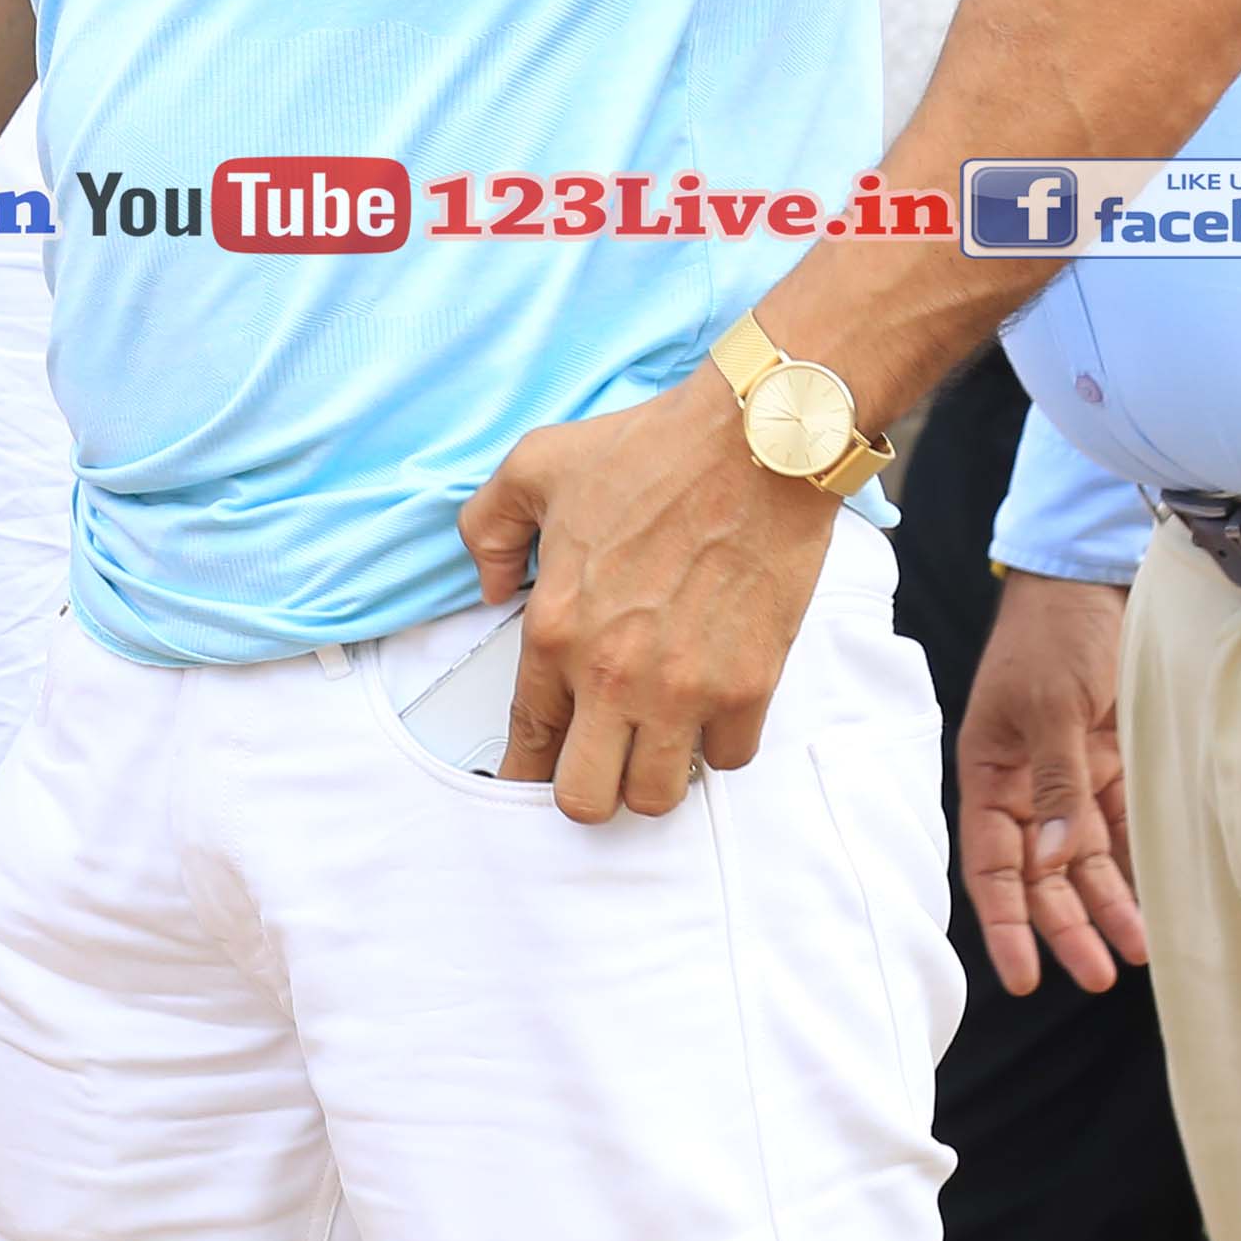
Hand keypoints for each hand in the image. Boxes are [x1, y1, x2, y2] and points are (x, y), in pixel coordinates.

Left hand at [452, 368, 839, 822]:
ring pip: (658, 797)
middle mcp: (612, 673)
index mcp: (554, 627)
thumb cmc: (652, 450)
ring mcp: (684, 687)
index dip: (525, 771)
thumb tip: (489, 586)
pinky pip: (729, 758)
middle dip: (589, 788)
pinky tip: (710, 706)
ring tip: (657, 738)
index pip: (528, 738)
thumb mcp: (534, 465)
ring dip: (655, 774)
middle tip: (601, 757)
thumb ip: (487, 528)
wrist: (753, 442)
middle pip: (587, 798)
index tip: (533, 777)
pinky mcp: (748, 685)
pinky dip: (719, 742)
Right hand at [952, 567, 1144, 993]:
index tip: (1024, 978)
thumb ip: (1055, 782)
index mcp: (991, 775)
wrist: (1095, 580)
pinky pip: (1126, 832)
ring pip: (1088, 862)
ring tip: (1139, 951)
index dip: (1006, 924)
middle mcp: (1028, 789)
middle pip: (1044, 875)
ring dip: (1109, 905)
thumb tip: (1055, 857)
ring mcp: (1074, 781)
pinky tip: (1159, 901)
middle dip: (1067, 926)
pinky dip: (1138, 866)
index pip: (992, 866)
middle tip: (1099, 975)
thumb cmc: (1052, 635)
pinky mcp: (1117, 769)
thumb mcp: (1048, 705)